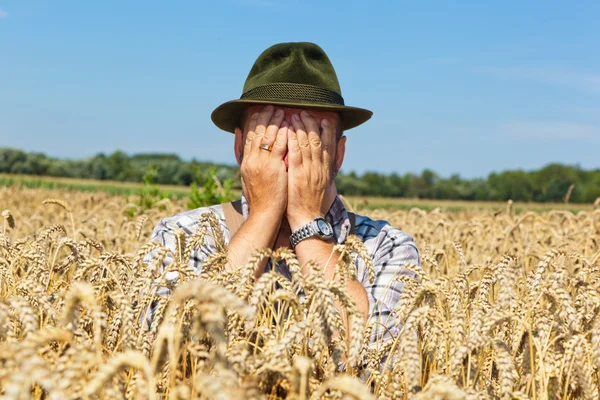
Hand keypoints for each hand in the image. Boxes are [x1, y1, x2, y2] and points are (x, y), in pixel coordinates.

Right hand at [238, 105, 288, 218]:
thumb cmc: (260, 197)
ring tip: (283, 111)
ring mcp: (262, 164)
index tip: (260, 109)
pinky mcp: (274, 168)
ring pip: (268, 137)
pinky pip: (279, 148)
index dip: (255, 121)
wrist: (263, 213)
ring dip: (276, 122)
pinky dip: (284, 136)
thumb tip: (240, 136)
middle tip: (272, 105)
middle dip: (265, 117)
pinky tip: (289, 127)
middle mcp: (252, 160)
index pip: (249, 135)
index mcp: (246, 161)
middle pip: (257, 132)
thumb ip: (244, 156)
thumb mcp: (247, 175)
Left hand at [286, 111, 334, 230]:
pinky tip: (288, 132)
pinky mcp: (297, 176)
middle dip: (311, 124)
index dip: (326, 130)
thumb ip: (335, 163)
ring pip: (306, 145)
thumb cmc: (317, 203)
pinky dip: (292, 142)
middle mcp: (320, 168)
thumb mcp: (331, 183)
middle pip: (317, 140)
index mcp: (327, 169)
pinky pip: (295, 155)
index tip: (323, 118)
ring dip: (300, 128)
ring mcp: (309, 171)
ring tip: (295, 116)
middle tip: (305, 111)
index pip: (329, 145)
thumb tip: (343, 144)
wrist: (309, 220)